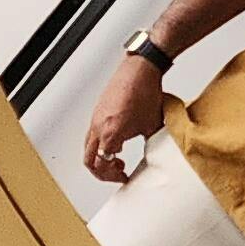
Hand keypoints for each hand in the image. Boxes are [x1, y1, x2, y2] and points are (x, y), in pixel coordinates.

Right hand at [83, 56, 165, 183]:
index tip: (123, 176)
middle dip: (102, 171)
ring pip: (88, 147)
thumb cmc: (144, 91)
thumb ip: (151, 144)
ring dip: (100, 157)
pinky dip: (100, 143)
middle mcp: (98, 126)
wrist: (140, 68)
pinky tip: (116, 141)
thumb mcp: (152, 126)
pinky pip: (92, 133)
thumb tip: (156, 156)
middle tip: (117, 172)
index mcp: (110, 133)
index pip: (102, 165)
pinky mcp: (97, 110)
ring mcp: (95, 118)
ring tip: (117, 158)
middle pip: (89, 159)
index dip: (113, 176)